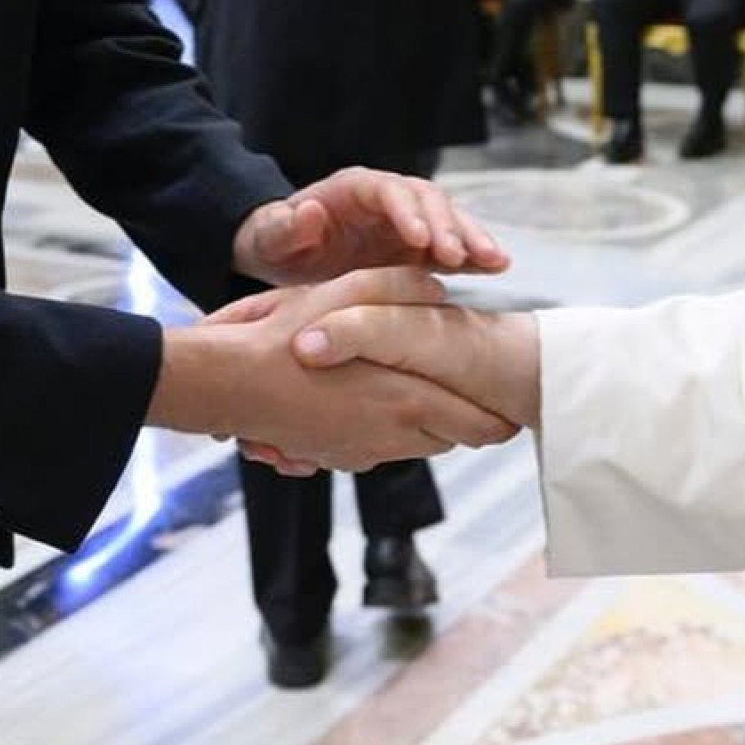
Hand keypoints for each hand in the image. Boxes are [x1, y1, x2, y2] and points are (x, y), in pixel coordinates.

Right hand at [148, 269, 519, 469]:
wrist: (231, 383)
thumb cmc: (290, 337)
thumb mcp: (350, 292)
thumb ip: (402, 287)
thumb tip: (439, 288)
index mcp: (408, 400)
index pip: (477, 423)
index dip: (498, 418)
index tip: (512, 411)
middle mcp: (392, 436)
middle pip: (453, 439)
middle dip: (469, 421)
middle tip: (480, 402)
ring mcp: (362, 451)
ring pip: (420, 446)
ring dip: (431, 428)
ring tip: (430, 397)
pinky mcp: (335, 457)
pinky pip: (380, 450)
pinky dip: (392, 433)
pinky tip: (377, 404)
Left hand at [233, 165, 507, 287]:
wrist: (285, 254)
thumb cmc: (273, 243)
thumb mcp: (267, 238)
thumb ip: (284, 226)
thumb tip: (309, 211)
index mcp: (354, 189)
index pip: (388, 191)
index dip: (407, 212)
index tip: (420, 240)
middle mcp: (387, 198)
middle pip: (427, 201)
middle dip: (447, 226)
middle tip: (462, 256)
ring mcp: (407, 221)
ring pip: (448, 220)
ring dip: (471, 238)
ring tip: (496, 262)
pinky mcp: (418, 247)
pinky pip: (451, 246)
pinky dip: (474, 255)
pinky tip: (498, 268)